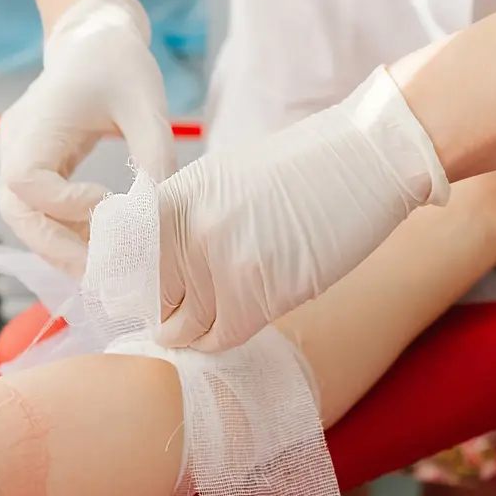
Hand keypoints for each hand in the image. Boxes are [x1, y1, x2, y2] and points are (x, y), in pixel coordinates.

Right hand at [0, 0, 177, 274]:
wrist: (95, 38)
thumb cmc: (120, 65)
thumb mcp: (147, 105)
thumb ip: (155, 155)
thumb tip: (160, 212)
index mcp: (34, 123)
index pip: (27, 182)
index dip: (63, 205)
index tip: (108, 207)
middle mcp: (14, 144)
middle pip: (17, 212)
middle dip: (56, 248)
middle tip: (101, 275)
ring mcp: (17, 156)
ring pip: (25, 218)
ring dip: (60, 247)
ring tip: (102, 271)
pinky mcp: (33, 165)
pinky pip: (38, 210)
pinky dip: (64, 233)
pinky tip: (97, 248)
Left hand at [155, 67, 448, 352]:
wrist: (367, 158)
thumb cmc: (300, 172)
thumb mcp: (221, 182)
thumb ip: (184, 223)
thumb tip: (158, 280)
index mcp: (171, 198)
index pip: (128, 267)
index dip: (140, 291)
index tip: (154, 300)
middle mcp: (184, 229)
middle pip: (155, 304)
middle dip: (169, 315)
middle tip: (188, 316)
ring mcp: (218, 261)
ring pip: (187, 327)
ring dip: (200, 331)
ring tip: (220, 316)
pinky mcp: (255, 291)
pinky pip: (222, 337)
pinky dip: (227, 338)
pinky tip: (246, 316)